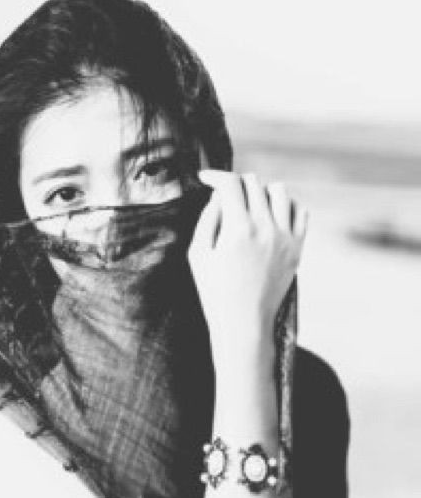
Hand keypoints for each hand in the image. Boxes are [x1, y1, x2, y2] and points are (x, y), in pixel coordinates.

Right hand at [188, 170, 307, 354]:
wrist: (244, 322)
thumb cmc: (214, 291)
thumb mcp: (198, 254)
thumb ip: (207, 219)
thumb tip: (218, 195)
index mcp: (238, 229)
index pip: (230, 184)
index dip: (215, 175)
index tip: (205, 178)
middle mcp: (265, 228)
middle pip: (253, 183)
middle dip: (235, 184)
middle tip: (224, 196)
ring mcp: (285, 237)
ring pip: (279, 190)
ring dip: (260, 191)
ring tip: (248, 205)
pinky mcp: (297, 248)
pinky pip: (300, 211)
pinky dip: (286, 206)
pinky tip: (271, 215)